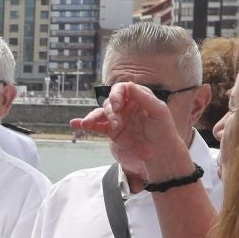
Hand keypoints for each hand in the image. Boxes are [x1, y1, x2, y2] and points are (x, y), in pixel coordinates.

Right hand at [70, 83, 193, 181]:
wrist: (160, 151)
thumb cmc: (163, 128)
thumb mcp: (158, 110)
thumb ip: (143, 97)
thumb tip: (127, 86)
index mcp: (137, 96)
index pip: (122, 88)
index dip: (116, 94)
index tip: (117, 106)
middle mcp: (125, 105)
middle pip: (109, 101)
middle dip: (110, 111)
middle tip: (116, 122)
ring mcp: (117, 118)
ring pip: (100, 112)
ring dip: (94, 117)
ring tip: (88, 124)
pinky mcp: (111, 131)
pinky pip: (95, 125)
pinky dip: (85, 124)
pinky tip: (75, 123)